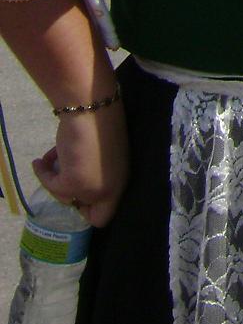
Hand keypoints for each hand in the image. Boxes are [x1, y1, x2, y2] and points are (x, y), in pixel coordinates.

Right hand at [34, 105, 128, 227]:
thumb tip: (75, 183)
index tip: (76, 191)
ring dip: (55, 180)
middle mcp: (109, 191)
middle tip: (62, 177)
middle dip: (71, 194)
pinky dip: (42, 172)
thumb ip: (95, 172)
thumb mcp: (104, 155)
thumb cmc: (101, 123)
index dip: (88, 207)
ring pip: (65, 198)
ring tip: (53, 160)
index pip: (105, 215)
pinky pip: (50, 184)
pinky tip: (40, 161)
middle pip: (84, 211)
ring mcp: (91, 190)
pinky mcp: (72, 183)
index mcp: (122, 182)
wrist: (92, 108)